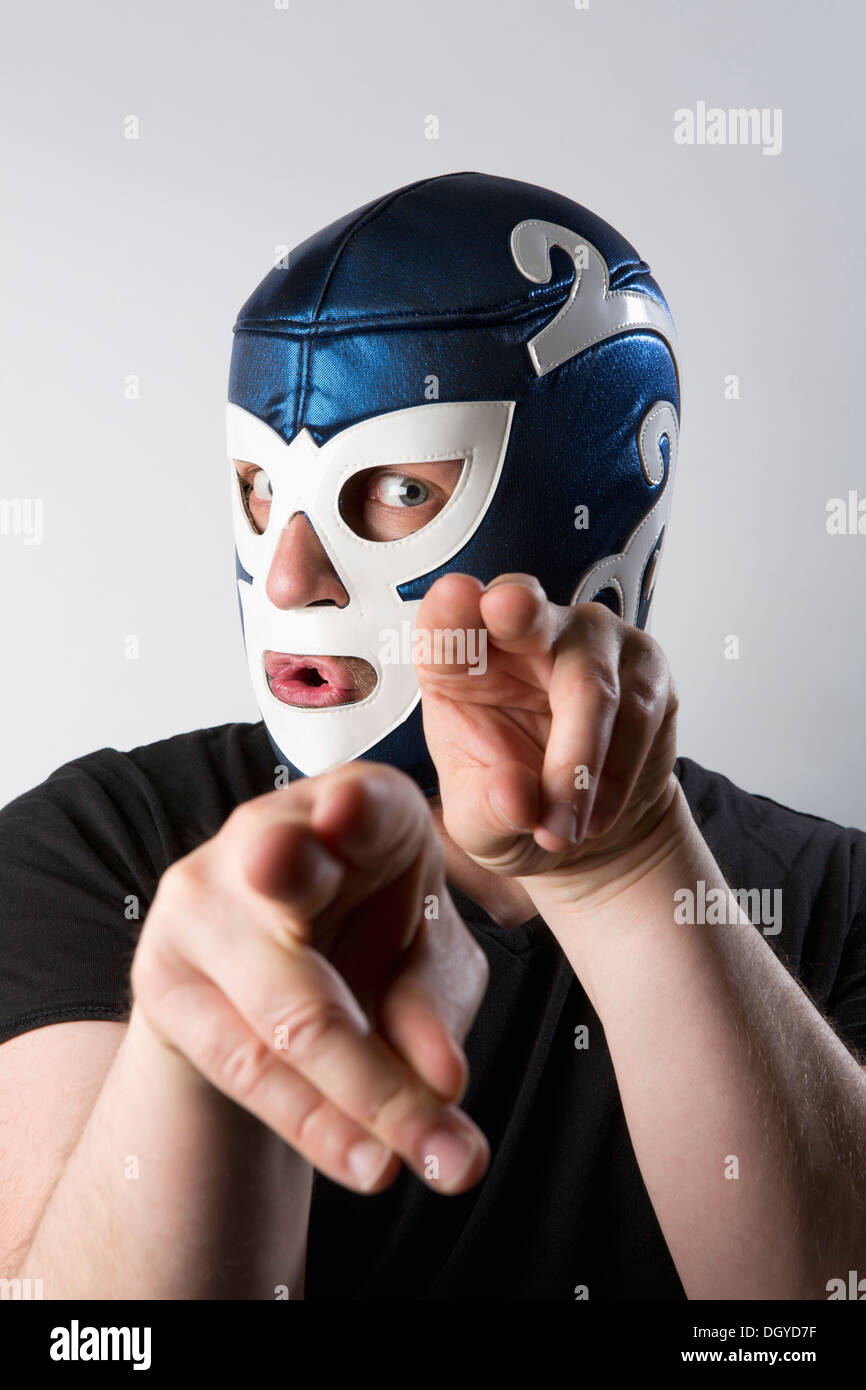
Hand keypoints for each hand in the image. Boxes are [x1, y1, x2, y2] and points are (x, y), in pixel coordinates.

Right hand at [131, 762, 489, 1194]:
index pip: (365, 804)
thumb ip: (435, 1001)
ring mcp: (199, 901)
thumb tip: (439, 1081)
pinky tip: (367, 1159)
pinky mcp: (160, 977)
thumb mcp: (429, 958)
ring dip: (363, 1103)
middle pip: (313, 946)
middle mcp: (266, 834)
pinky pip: (245, 1064)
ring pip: (285, 1017)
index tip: (351, 812)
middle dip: (365, 1021)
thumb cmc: (370, 937)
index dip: (355, 810)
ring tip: (429, 1163)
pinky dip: (315, 1123)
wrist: (262, 970)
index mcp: (358, 806)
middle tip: (440, 1114)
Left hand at [414, 573, 678, 886]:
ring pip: (591, 684)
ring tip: (562, 829)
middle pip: (521, 607)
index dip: (449, 608)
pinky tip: (596, 813)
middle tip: (507, 607)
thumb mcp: (481, 827)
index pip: (446, 621)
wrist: (589, 832)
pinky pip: (637, 714)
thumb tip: (516, 797)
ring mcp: (589, 642)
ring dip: (579, 766)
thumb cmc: (518, 806)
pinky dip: (615, 776)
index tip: (453, 597)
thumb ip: (486, 811)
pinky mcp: (644, 667)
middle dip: (518, 607)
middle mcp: (523, 636)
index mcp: (460, 661)